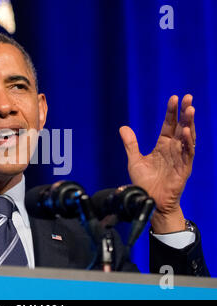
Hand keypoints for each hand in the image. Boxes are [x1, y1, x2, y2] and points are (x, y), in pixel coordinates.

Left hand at [119, 94, 195, 232]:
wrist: (149, 200)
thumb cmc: (143, 182)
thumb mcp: (134, 160)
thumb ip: (130, 144)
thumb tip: (123, 127)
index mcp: (162, 146)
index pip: (169, 125)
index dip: (171, 113)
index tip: (173, 98)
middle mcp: (173, 149)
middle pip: (181, 127)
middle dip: (185, 113)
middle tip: (187, 97)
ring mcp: (180, 158)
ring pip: (187, 138)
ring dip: (189, 124)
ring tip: (190, 109)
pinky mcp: (183, 168)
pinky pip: (187, 153)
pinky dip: (187, 142)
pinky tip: (185, 132)